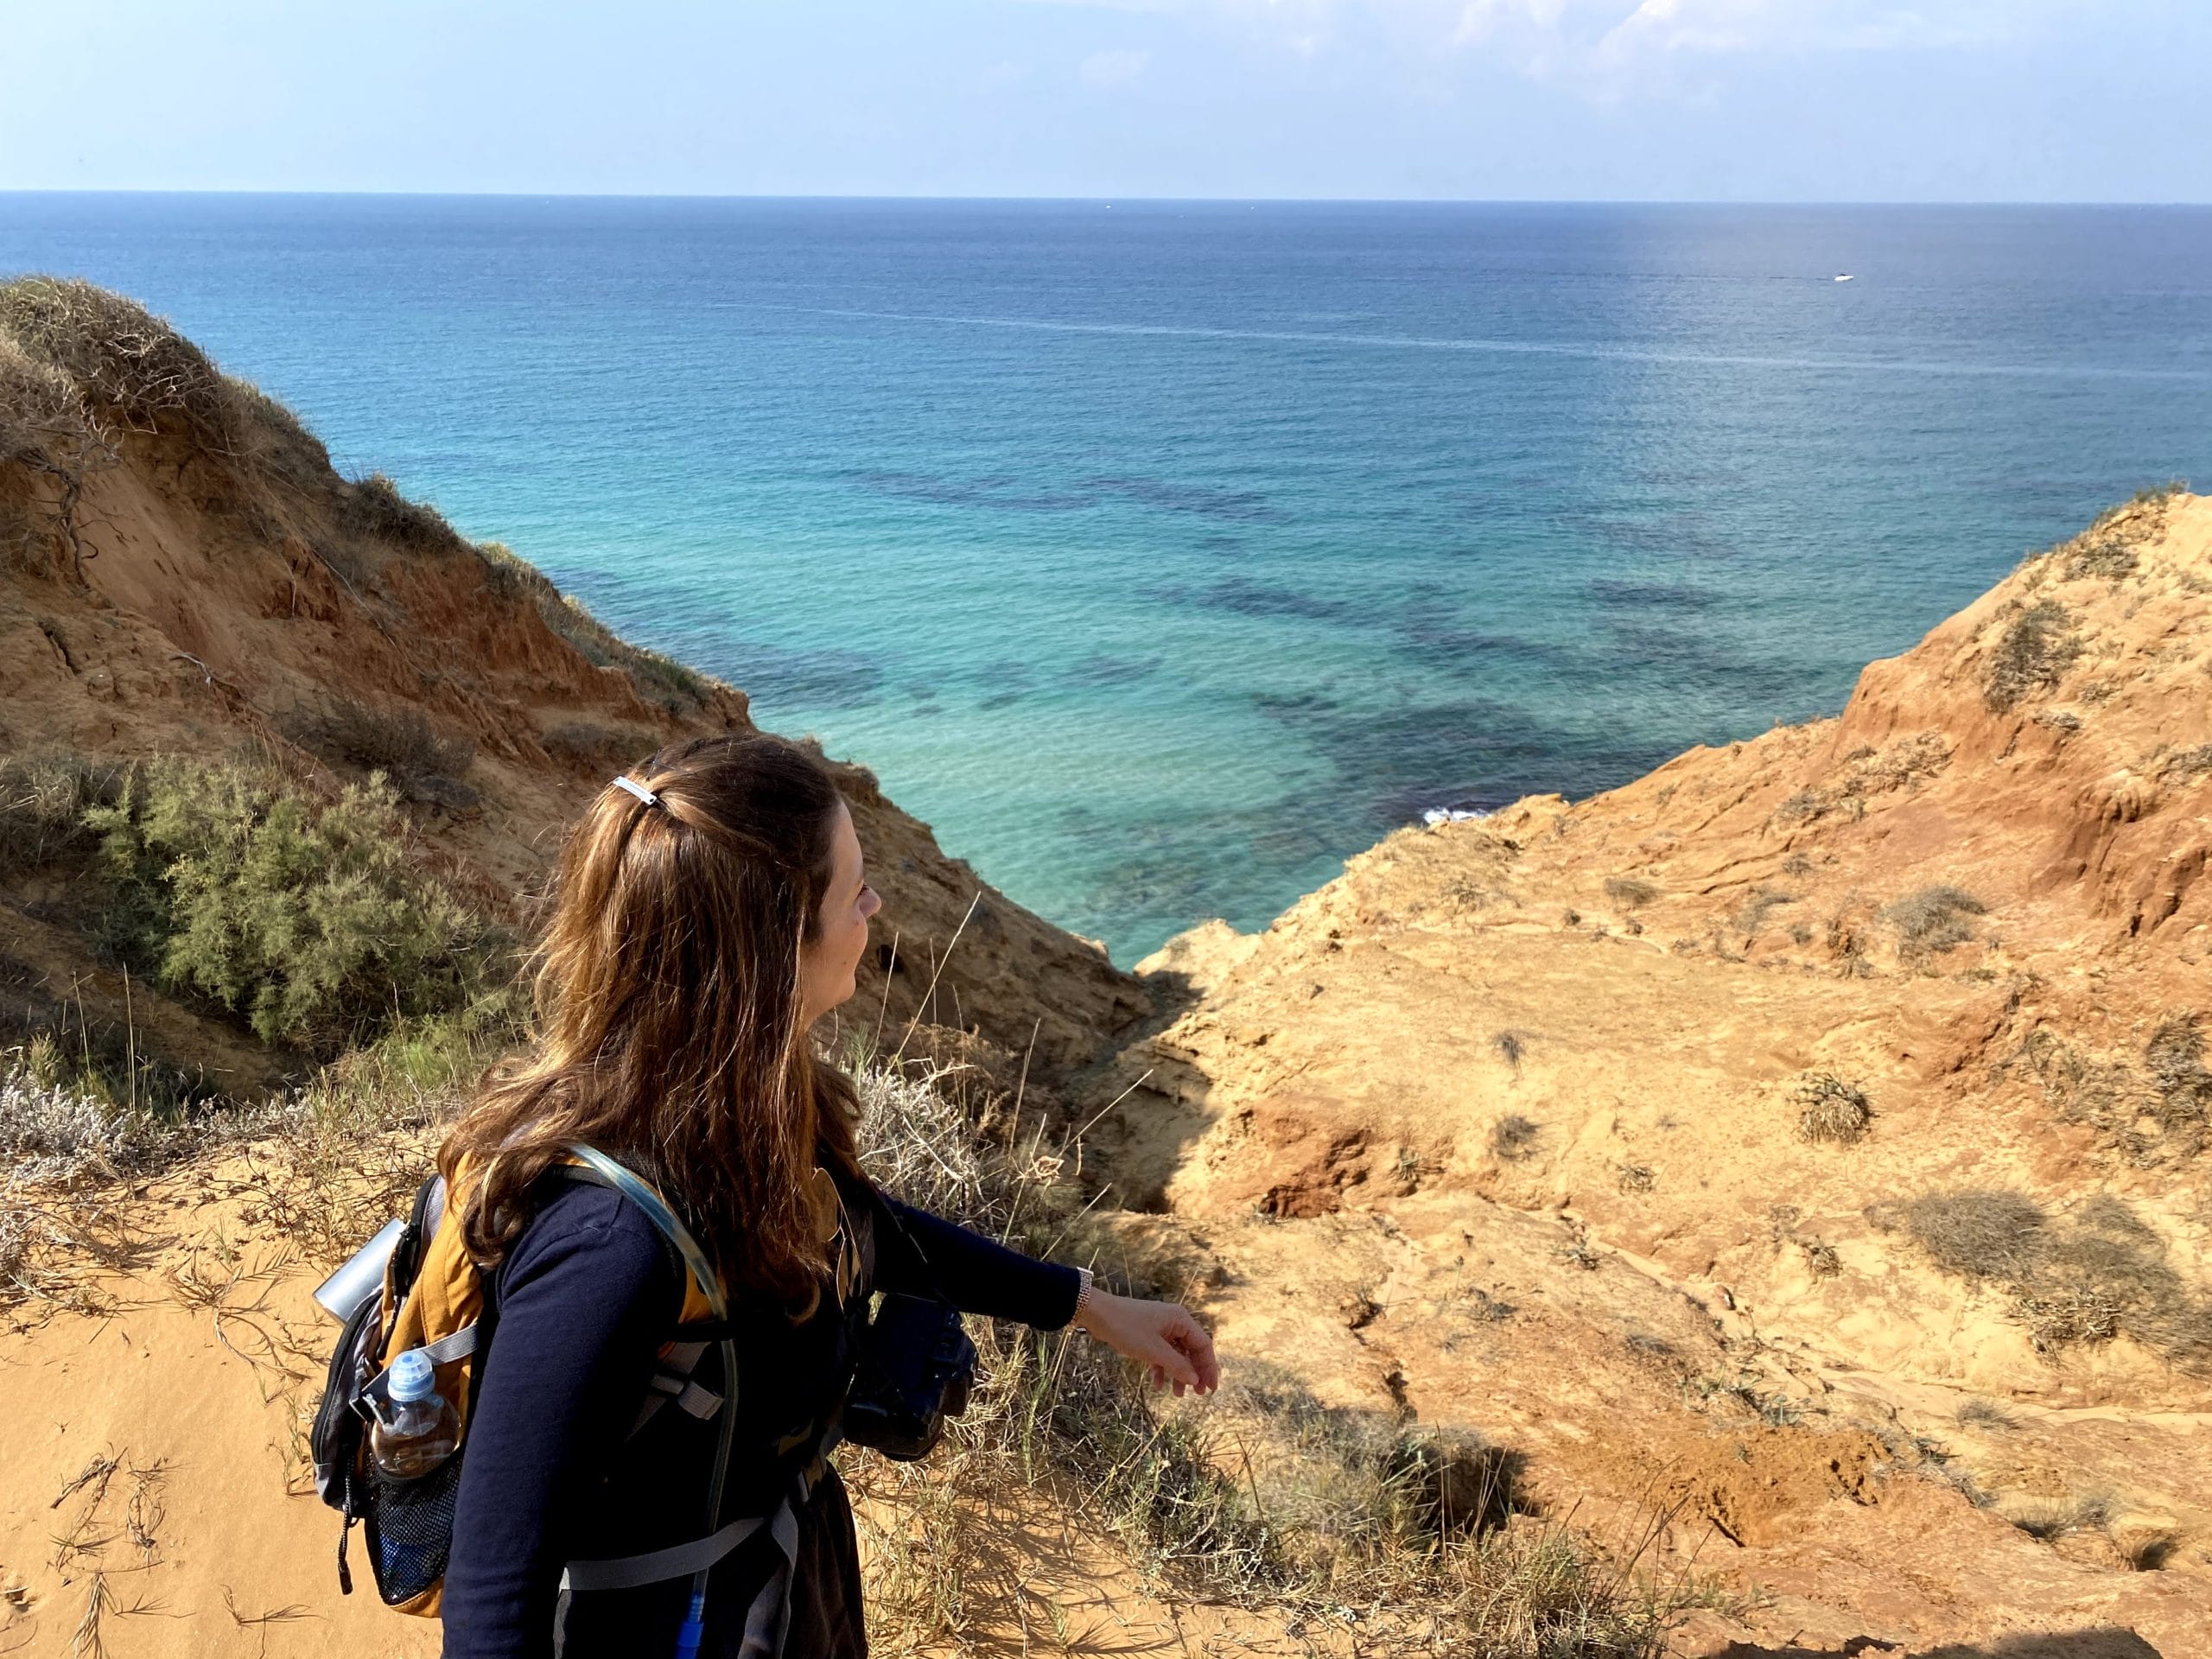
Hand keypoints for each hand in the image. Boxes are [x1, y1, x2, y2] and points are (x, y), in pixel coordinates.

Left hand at [1073, 1288, 1220, 1396]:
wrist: (1097, 1314)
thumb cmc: (1126, 1328)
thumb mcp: (1153, 1351)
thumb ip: (1176, 1365)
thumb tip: (1195, 1380)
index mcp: (1180, 1320)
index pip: (1203, 1344)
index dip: (1209, 1367)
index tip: (1210, 1388)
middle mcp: (1175, 1321)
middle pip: (1192, 1350)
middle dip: (1194, 1372)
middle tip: (1198, 1394)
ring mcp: (1161, 1327)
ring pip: (1177, 1353)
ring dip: (1178, 1373)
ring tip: (1178, 1395)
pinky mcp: (1149, 1333)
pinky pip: (1162, 1353)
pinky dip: (1162, 1368)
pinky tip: (1157, 1385)